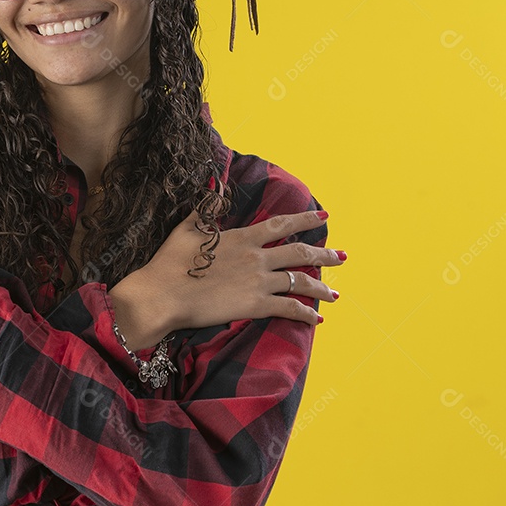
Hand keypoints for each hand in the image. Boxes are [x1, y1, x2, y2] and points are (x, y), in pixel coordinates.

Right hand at [110, 209, 343, 349]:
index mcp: (243, 238)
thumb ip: (207, 209)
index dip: (305, 219)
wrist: (163, 294)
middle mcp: (256, 258)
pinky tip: (317, 318)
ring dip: (322, 287)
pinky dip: (306, 313)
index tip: (323, 214)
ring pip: (300, 282)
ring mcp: (258, 282)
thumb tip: (215, 186)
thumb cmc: (171, 261)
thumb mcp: (188, 228)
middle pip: (300, 253)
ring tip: (336, 293)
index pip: (281, 225)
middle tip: (343, 256)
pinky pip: (288, 308)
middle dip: (325, 255)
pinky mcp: (254, 306)